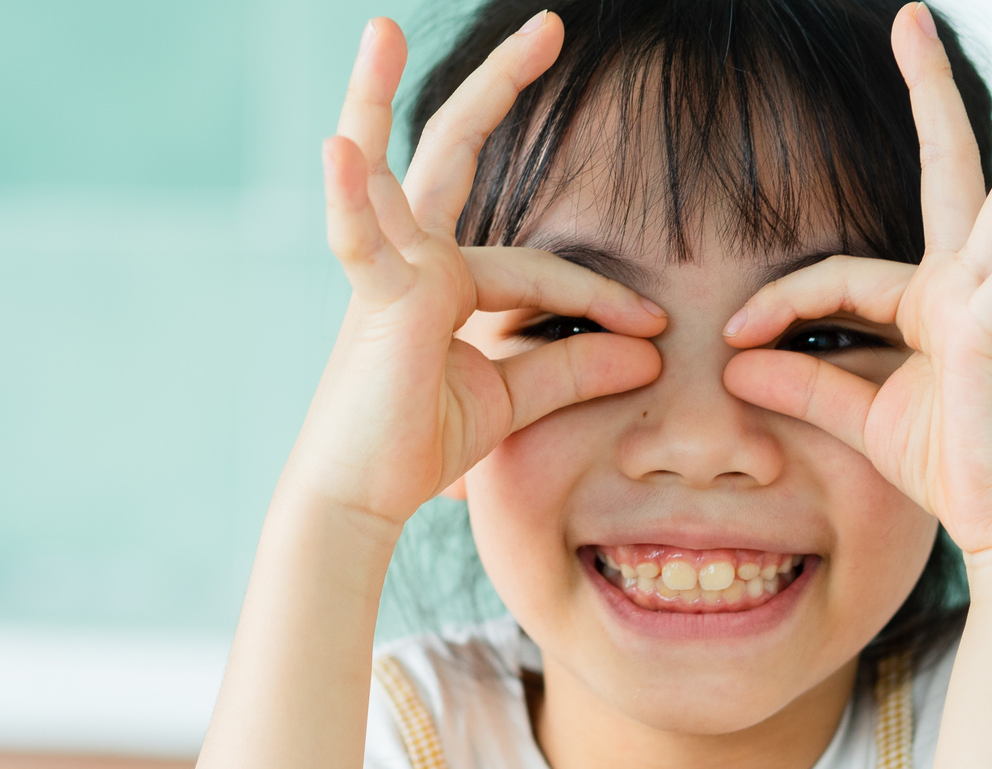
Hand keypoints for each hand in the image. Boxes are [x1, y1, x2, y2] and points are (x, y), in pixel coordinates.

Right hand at [285, 13, 666, 531]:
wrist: (363, 498)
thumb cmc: (421, 446)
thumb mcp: (514, 400)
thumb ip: (574, 368)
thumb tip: (649, 354)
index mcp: (444, 280)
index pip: (538, 268)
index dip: (600, 297)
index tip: (654, 327)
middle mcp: (412, 260)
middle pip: (455, 156)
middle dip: (500, 87)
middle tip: (550, 26)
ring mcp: (388, 272)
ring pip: (396, 171)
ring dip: (379, 96)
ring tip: (381, 28)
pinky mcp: (373, 301)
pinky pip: (361, 240)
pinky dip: (347, 195)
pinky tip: (337, 147)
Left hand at [721, 11, 991, 562]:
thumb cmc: (949, 467)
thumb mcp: (860, 418)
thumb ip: (805, 385)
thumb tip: (736, 364)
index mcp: (932, 301)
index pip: (839, 277)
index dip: (780, 303)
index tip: (733, 338)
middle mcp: (968, 284)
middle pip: (952, 173)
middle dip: (932, 96)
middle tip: (913, 19)